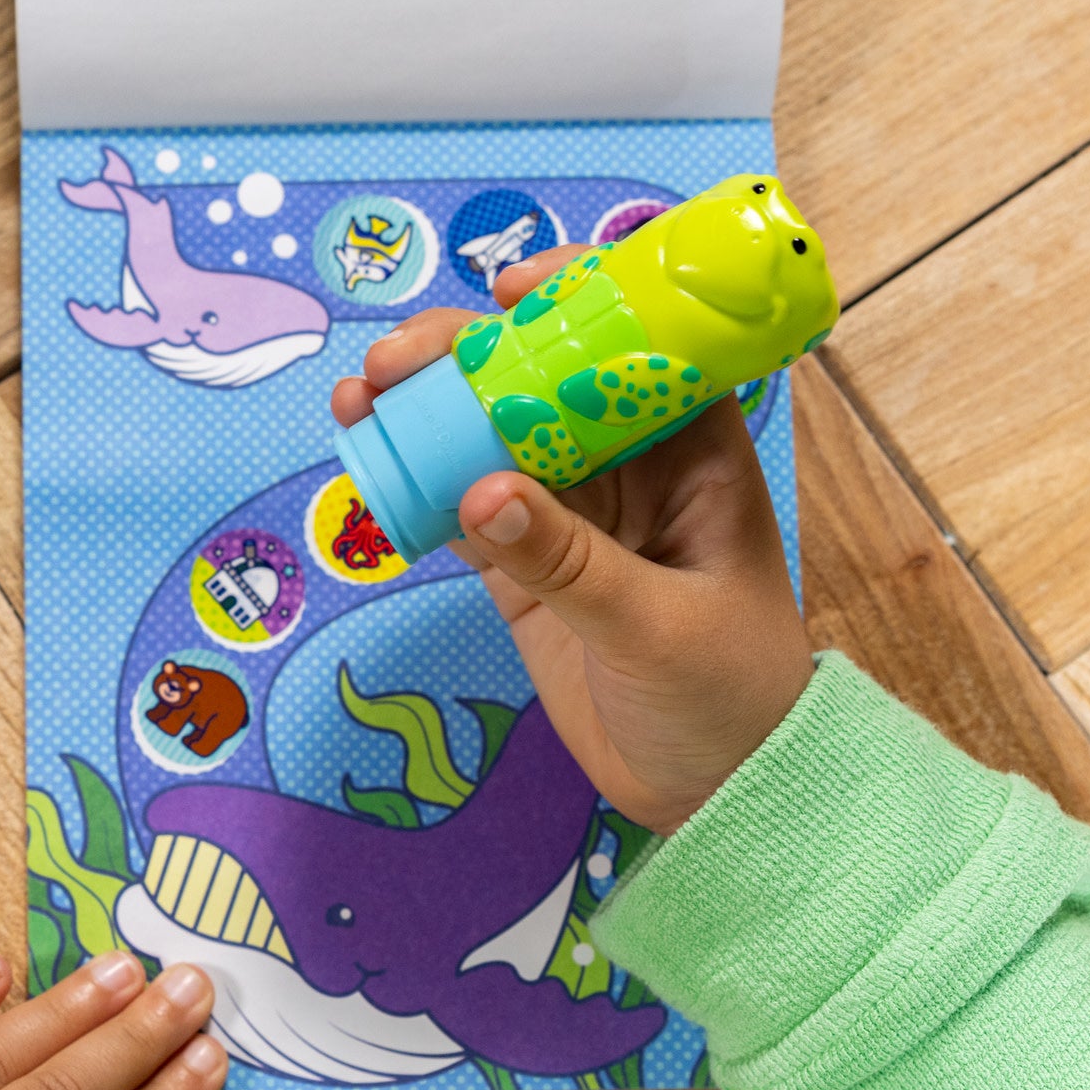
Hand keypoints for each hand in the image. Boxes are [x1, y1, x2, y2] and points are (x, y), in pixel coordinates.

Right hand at [331, 246, 812, 833]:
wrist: (722, 797)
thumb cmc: (731, 697)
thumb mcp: (658, 627)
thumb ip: (570, 562)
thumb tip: (480, 493)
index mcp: (690, 451)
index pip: (636, 342)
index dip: (575, 298)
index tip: (507, 292)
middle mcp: (626, 463)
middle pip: (538, 376)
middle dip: (464, 355)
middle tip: (393, 364)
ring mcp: (568, 511)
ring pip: (486, 433)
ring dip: (422, 409)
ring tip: (358, 400)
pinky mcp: (522, 564)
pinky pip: (457, 504)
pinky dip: (411, 483)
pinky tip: (366, 463)